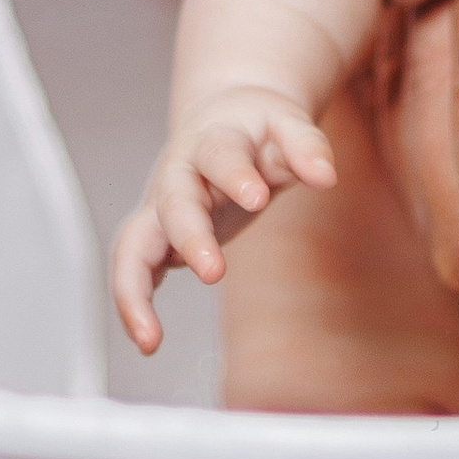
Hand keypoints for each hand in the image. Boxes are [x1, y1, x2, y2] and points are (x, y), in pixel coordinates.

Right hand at [111, 88, 339, 354]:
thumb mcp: (288, 123)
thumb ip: (306, 147)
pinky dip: (133, 303)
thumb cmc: (256, 126)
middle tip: (212, 271)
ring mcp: (162, 205)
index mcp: (213, 140)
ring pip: (133, 242)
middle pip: (173, 202)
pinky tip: (147, 341)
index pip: (220, 153)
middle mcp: (178, 173)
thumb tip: (324, 176)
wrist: (224, 118)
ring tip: (149, 337)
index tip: (257, 197)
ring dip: (135, 288)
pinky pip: (134, 269)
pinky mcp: (158, 234)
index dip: (236, 174)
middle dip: (189, 237)